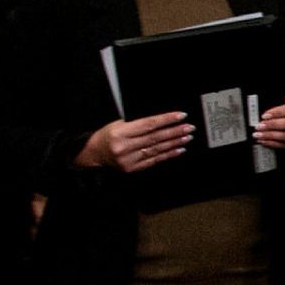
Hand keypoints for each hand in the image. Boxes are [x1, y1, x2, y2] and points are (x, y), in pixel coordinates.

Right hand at [74, 112, 192, 172]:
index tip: (181, 116)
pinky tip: (179, 149)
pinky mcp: (133, 168)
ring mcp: (129, 160)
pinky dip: (168, 154)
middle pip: (155, 138)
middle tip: (190, 127)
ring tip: (187, 137)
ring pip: (157, 149)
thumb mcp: (119, 124)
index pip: (148, 124)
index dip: (166, 120)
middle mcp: (124, 147)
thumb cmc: (108, 135)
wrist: (94, 153)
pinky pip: (154, 160)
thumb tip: (163, 120)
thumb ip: (138, 123)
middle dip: (175, 132)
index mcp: (120, 133)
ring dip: (175, 143)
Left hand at [254, 95, 284, 149]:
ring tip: (259, 135)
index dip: (279, 113)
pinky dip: (275, 144)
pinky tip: (264, 141)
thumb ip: (273, 101)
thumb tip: (260, 107)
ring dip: (272, 136)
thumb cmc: (281, 105)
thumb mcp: (278, 98)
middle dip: (274, 126)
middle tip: (259, 126)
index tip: (264, 115)